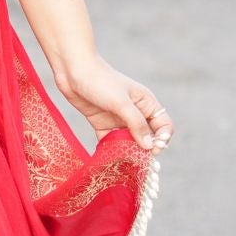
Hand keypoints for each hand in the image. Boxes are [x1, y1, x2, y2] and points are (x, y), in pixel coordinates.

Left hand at [54, 53, 172, 152]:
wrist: (72, 70)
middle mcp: (135, 112)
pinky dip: (110, 152)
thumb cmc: (100, 81)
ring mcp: (118, 119)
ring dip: (127, 153)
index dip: (162, 139)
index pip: (164, 126)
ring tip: (123, 165)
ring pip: (129, 142)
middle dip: (144, 150)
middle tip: (137, 161)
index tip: (153, 150)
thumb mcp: (121, 102)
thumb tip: (149, 146)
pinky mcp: (102, 124)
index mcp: (146, 103)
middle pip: (147, 137)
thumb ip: (136, 124)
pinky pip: (110, 143)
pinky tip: (107, 161)